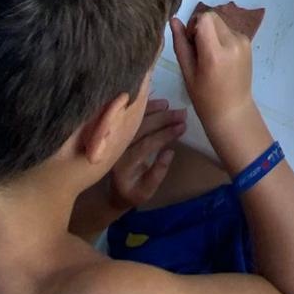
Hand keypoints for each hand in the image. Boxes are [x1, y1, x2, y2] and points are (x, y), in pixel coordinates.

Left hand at [106, 98, 186, 214]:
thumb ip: (157, 174)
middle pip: (140, 128)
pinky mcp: (116, 131)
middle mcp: (116, 148)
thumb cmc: (132, 192)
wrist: (111, 190)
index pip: (145, 144)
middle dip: (163, 119)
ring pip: (134, 119)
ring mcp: (115, 138)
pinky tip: (157, 101)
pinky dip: (143, 107)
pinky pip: (129, 115)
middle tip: (182, 113)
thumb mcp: (146, 192)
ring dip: (153, 110)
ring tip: (170, 105)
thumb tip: (169, 152)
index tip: (182, 126)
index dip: (165, 134)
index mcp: (123, 164)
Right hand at [170, 4, 254, 145]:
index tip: (190, 43)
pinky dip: (221, 37)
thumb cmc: (205, 98)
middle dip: (201, 27)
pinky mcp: (248, 43)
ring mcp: (243, 41)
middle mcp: (233, 42)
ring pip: (220, 22)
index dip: (193, 26)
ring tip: (209, 55)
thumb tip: (174, 20)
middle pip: (212, 17)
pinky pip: (229, 30)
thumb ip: (180, 44)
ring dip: (211, 32)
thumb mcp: (187, 72)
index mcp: (216, 52)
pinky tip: (220, 57)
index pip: (204, 18)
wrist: (233, 111)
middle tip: (197, 50)